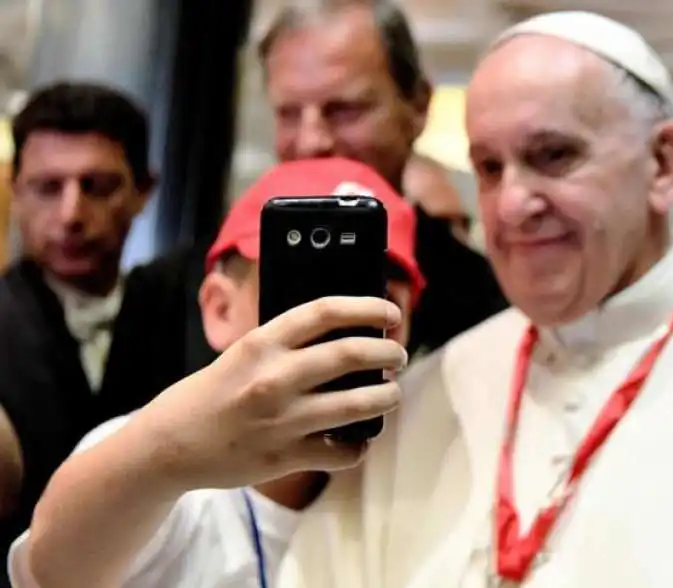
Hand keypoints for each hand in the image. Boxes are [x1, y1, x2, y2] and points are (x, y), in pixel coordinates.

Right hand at [130, 296, 406, 490]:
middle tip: (398, 354)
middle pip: (352, 354)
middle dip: (388, 352)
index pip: (325, 311)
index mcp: (261, 343)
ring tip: (392, 394)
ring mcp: (281, 420)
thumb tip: (347, 335)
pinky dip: (358, 446)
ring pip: (357, 404)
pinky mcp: (283, 457)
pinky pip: (341, 452)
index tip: (390, 312)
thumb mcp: (242, 354)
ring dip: (386, 397)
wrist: (168, 446)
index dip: (366, 307)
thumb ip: (285, 344)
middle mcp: (274, 378)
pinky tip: (358, 440)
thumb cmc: (210, 393)